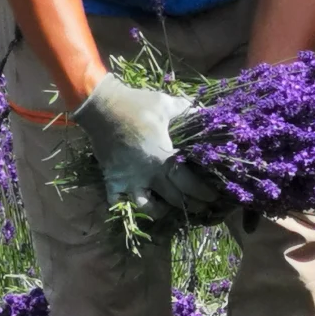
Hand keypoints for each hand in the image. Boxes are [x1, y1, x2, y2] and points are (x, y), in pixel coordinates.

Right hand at [71, 73, 218, 216]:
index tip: (213, 197)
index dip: (202, 193)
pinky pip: (117, 202)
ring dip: (160, 211)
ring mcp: (128, 180)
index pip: (188, 183)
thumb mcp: (165, 104)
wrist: (101, 106)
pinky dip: (126, 206)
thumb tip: (203, 111)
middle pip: (174, 199)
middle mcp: (148, 174)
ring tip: (169, 209)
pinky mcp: (111, 179)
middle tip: (202, 208)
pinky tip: (137, 203)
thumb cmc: (136, 105)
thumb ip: (186, 110)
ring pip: (146, 207)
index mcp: (163, 158)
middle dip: (190, 205)